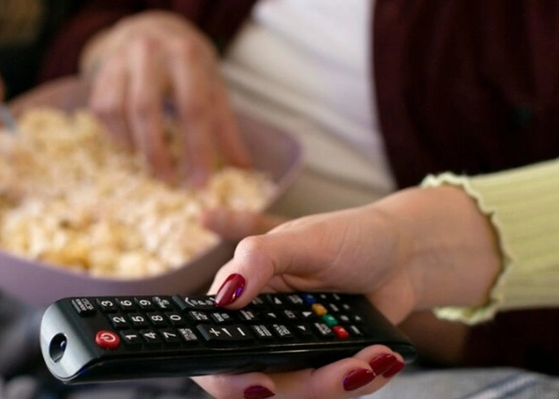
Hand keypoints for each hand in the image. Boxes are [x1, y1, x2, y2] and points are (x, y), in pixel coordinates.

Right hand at [80, 11, 250, 185]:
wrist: (151, 28)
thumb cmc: (188, 65)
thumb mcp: (212, 86)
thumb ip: (225, 127)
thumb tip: (243, 168)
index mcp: (186, 54)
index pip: (192, 107)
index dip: (197, 149)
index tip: (200, 182)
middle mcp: (149, 51)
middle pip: (146, 109)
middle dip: (156, 152)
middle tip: (169, 181)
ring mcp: (120, 59)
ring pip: (118, 110)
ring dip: (134, 144)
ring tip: (152, 162)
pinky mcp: (101, 71)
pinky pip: (102, 110)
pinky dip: (116, 134)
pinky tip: (133, 143)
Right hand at [193, 186, 500, 397]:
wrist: (403, 254)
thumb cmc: (350, 235)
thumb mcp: (304, 239)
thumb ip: (258, 259)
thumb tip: (224, 296)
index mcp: (243, 295)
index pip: (214, 345)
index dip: (227, 376)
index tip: (262, 382)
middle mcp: (263, 327)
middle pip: (259, 382)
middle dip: (303, 385)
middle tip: (344, 372)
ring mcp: (296, 348)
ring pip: (300, 391)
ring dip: (339, 383)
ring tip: (375, 356)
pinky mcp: (327, 361)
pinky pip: (333, 389)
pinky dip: (362, 379)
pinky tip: (382, 356)